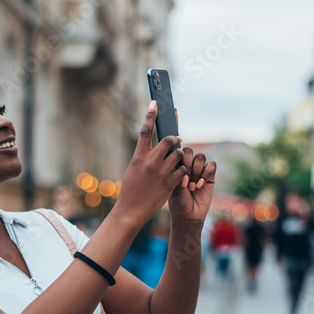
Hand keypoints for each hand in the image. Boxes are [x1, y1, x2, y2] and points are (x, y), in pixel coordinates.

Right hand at [112, 100, 187, 229]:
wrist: (130, 211)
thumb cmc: (130, 191)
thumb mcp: (133, 170)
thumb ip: (143, 158)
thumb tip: (153, 149)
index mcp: (138, 157)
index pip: (145, 130)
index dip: (151, 115)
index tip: (155, 102)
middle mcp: (150, 162)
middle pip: (168, 140)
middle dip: (175, 138)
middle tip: (177, 140)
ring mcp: (161, 172)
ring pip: (179, 154)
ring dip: (180, 155)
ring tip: (177, 160)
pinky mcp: (170, 183)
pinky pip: (183, 170)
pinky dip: (183, 170)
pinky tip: (179, 174)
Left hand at [167, 110, 215, 223]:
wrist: (185, 216)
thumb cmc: (171, 201)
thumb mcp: (163, 181)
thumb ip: (165, 164)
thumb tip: (171, 148)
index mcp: (170, 161)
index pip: (170, 140)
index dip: (172, 123)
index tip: (172, 108)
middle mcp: (184, 161)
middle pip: (186, 148)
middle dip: (184, 160)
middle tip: (181, 175)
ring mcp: (197, 167)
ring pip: (199, 156)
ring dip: (194, 171)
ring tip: (189, 185)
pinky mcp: (209, 174)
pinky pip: (210, 165)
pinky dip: (204, 175)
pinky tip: (198, 185)